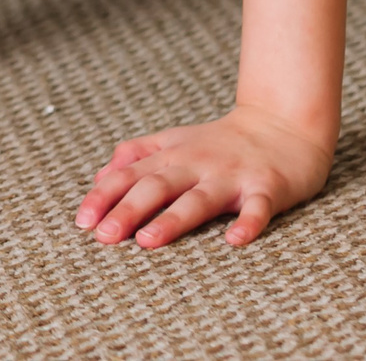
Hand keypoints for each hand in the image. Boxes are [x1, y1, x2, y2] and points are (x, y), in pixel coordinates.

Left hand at [75, 104, 334, 248]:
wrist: (283, 125)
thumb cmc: (222, 141)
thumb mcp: (173, 141)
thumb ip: (136, 155)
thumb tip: (99, 177)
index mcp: (171, 155)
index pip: (129, 176)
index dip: (104, 197)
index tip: (82, 221)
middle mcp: (196, 164)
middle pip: (156, 186)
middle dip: (128, 210)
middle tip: (103, 236)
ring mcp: (231, 175)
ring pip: (198, 199)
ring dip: (173, 219)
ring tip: (149, 240)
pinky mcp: (267, 187)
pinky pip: (257, 208)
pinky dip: (248, 223)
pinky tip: (235, 240)